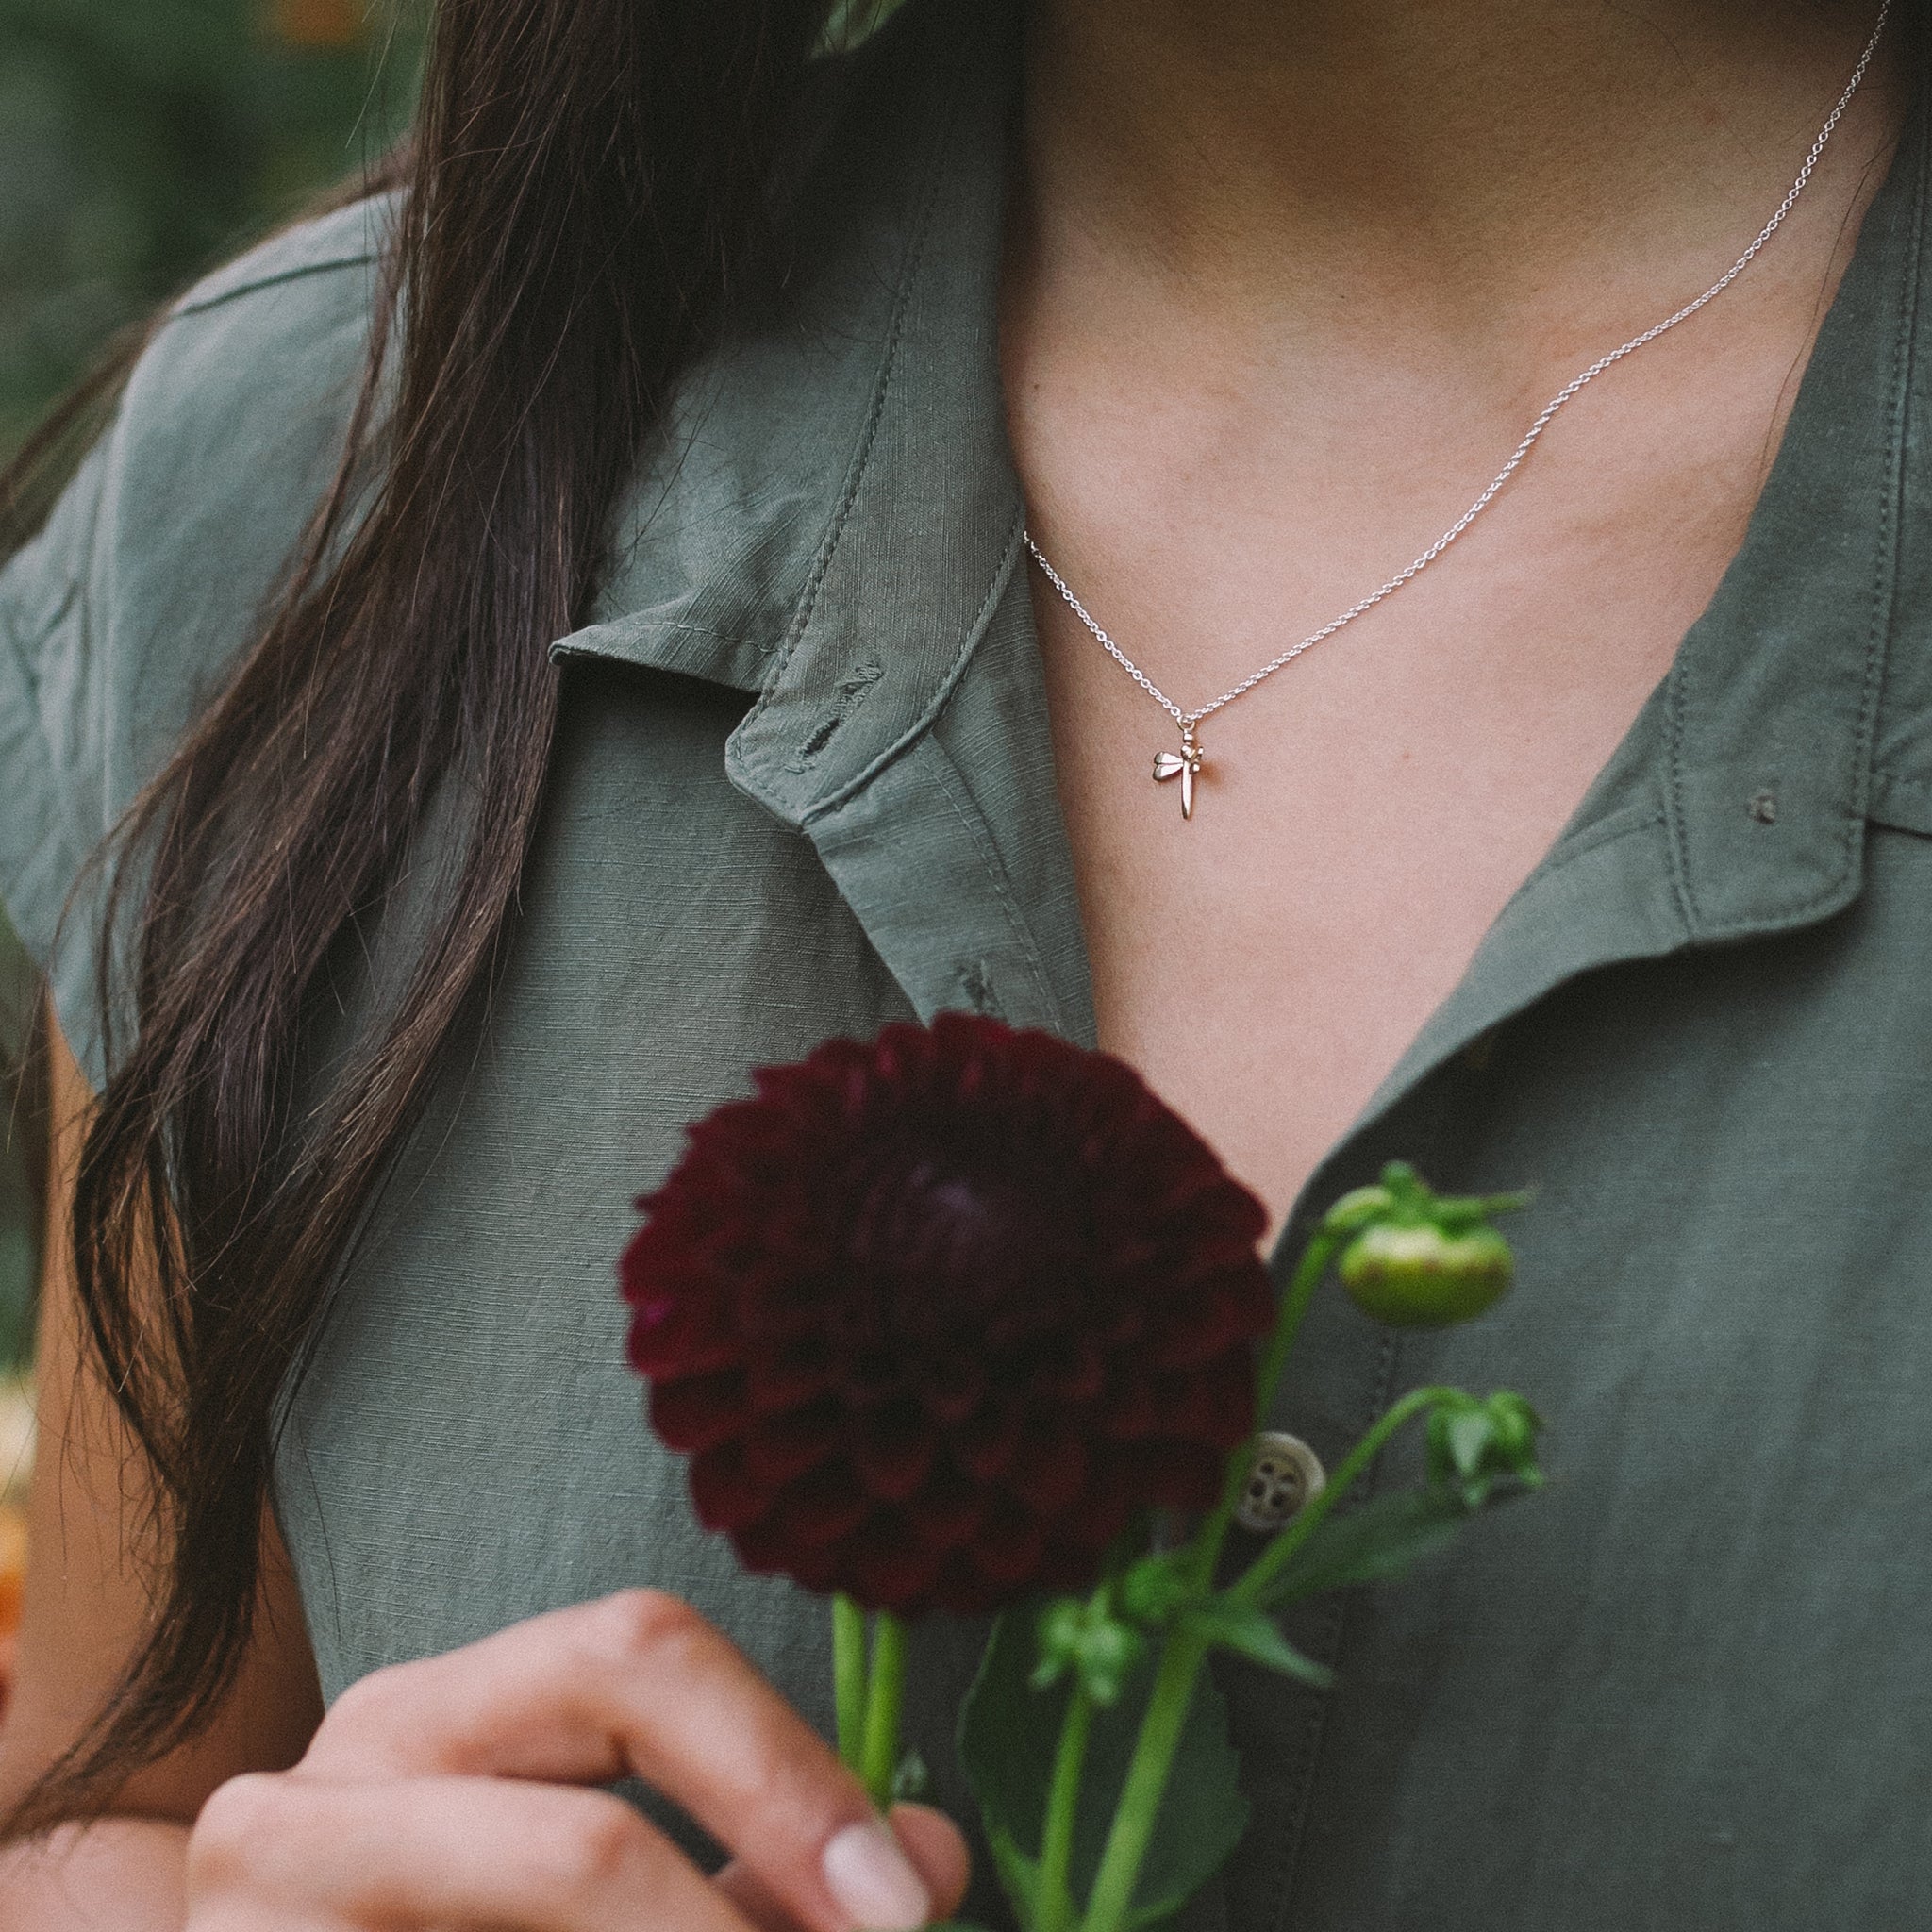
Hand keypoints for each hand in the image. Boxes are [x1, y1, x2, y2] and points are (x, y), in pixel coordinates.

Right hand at [185, 1591, 969, 1931]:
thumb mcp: (580, 1888)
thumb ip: (752, 1867)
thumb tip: (929, 1856)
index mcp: (427, 1720)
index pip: (635, 1654)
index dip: (785, 1774)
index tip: (899, 1903)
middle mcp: (314, 1800)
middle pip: (583, 1839)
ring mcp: (252, 1929)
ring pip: (543, 1922)